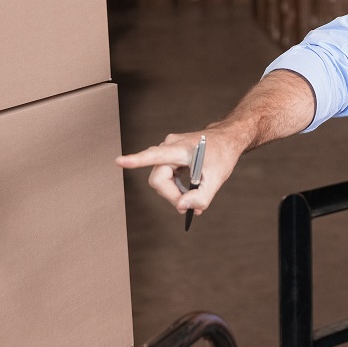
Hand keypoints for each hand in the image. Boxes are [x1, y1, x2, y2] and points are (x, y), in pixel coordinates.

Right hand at [116, 128, 241, 217]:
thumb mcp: (217, 178)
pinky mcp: (170, 156)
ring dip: (175, 193)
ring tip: (195, 200)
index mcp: (179, 148)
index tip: (119, 161)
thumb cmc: (223, 155)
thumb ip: (201, 196)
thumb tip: (182, 206)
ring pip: (161, 180)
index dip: (135, 160)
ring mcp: (168, 150)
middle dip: (172, 195)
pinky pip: (166, 177)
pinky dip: (177, 189)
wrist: (228, 139)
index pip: (154, 155)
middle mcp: (169, 146)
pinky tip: (189, 196)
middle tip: (190, 207)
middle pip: (159, 179)